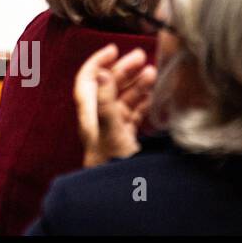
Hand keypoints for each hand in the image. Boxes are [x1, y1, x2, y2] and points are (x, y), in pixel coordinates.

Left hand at [74, 44, 156, 167]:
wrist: (118, 194)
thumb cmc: (111, 163)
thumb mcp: (110, 129)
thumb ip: (105, 101)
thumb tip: (100, 72)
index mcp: (89, 113)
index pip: (87, 80)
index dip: (97, 61)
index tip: (113, 49)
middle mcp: (99, 118)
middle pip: (109, 86)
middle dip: (124, 69)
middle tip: (142, 56)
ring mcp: (114, 127)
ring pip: (124, 98)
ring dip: (137, 84)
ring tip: (153, 72)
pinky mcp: (127, 138)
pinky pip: (134, 113)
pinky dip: (143, 101)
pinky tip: (154, 93)